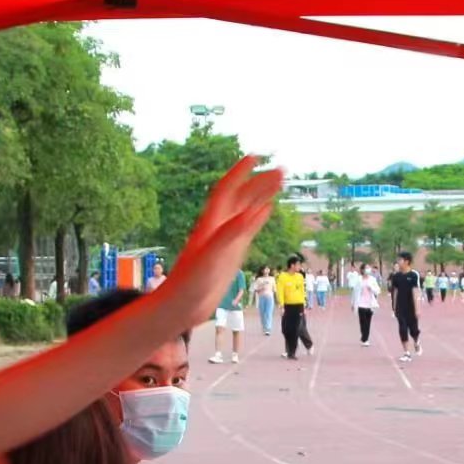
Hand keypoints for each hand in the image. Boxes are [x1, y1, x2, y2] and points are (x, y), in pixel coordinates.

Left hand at [166, 158, 283, 327]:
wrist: (181, 306)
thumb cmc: (190, 283)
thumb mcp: (211, 257)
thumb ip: (231, 234)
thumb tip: (253, 211)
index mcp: (211, 223)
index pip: (227, 190)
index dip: (240, 173)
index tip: (255, 156)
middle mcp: (219, 227)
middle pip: (241, 197)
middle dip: (259, 182)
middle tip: (282, 170)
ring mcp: (226, 240)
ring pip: (246, 210)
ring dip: (262, 195)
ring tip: (280, 182)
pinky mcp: (231, 254)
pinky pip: (248, 229)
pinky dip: (259, 217)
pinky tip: (268, 209)